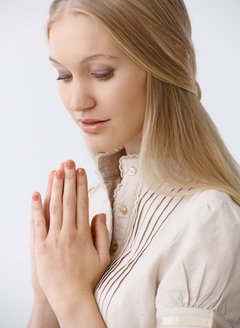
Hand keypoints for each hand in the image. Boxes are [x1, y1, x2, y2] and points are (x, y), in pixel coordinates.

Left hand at [31, 160, 109, 314]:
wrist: (70, 297)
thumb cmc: (88, 278)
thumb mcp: (103, 257)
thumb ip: (102, 234)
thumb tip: (100, 214)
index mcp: (83, 234)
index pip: (82, 203)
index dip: (81, 185)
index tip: (80, 172)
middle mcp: (68, 232)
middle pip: (68, 201)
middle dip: (68, 179)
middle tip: (68, 163)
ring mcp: (53, 238)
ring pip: (54, 208)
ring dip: (55, 188)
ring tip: (56, 171)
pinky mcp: (40, 246)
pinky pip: (37, 224)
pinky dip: (36, 208)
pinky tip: (36, 194)